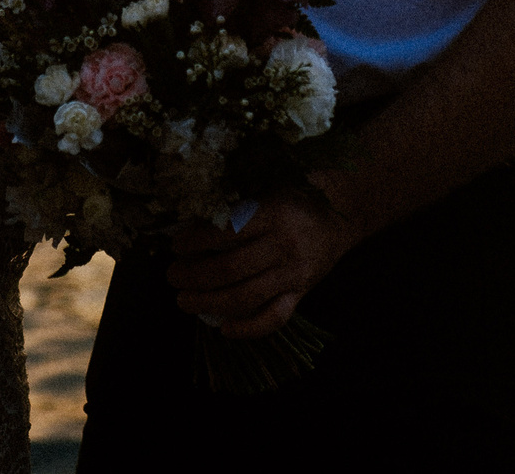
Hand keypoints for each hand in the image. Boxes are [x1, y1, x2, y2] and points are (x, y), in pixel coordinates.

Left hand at [168, 186, 364, 337]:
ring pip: (246, 298)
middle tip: (172, 275)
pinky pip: (274, 319)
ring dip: (209, 303)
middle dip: (194, 276)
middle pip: (231, 269)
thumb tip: (190, 214)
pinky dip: (248, 329)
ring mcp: (294, 274)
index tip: (176, 245)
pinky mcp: (301, 294)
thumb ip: (237, 199)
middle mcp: (285, 246)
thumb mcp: (269, 185)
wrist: (343, 214)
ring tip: (183, 300)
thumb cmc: (297, 195)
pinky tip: (223, 328)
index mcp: (274, 214)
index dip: (196, 241)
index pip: (227, 232)